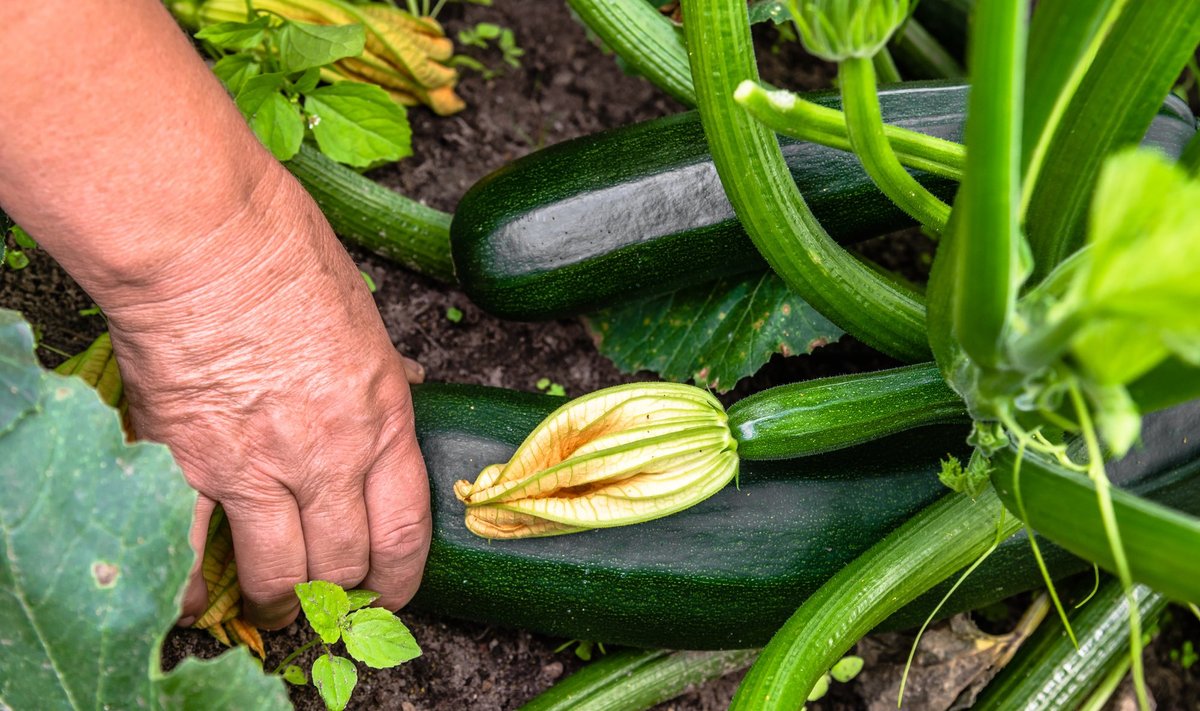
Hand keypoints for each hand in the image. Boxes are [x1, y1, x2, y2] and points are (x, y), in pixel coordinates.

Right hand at [104, 170, 430, 627]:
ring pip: (282, 572)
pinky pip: (195, 553)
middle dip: (341, 586)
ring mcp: (258, 467)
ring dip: (282, 599)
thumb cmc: (285, 253)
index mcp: (382, 416)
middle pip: (344, 559)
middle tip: (330, 588)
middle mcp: (329, 455)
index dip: (399, 575)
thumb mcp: (366, 314)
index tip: (392, 589)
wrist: (203, 238)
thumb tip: (410, 382)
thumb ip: (384, 368)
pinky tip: (201, 594)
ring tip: (277, 603)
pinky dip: (197, 586)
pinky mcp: (188, 465)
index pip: (404, 528)